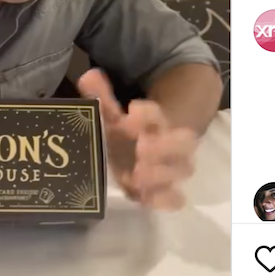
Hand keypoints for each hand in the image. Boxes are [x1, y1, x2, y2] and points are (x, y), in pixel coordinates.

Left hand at [78, 69, 196, 209]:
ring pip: (183, 170)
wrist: (144, 152)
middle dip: (166, 145)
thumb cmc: (125, 134)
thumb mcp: (111, 117)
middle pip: (186, 142)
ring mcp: (168, 170)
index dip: (147, 113)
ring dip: (162, 173)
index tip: (130, 110)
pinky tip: (144, 198)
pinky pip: (175, 199)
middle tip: (142, 148)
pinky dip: (164, 199)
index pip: (158, 114)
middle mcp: (168, 145)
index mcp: (155, 123)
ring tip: (137, 175)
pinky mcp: (163, 193)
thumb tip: (88, 75)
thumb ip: (101, 99)